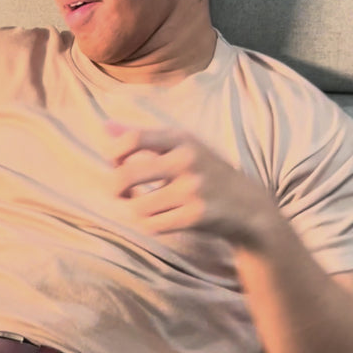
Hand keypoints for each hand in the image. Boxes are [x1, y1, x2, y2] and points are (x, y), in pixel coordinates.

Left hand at [105, 121, 276, 250]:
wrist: (249, 206)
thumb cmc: (205, 172)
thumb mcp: (180, 146)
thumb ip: (141, 137)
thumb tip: (103, 126)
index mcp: (182, 139)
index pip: (133, 139)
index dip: (114, 153)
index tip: (115, 163)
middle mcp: (188, 160)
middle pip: (126, 175)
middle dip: (115, 188)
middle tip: (120, 192)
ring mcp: (193, 189)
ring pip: (137, 206)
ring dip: (135, 210)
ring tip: (144, 206)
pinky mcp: (197, 216)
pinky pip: (152, 225)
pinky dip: (149, 224)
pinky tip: (158, 218)